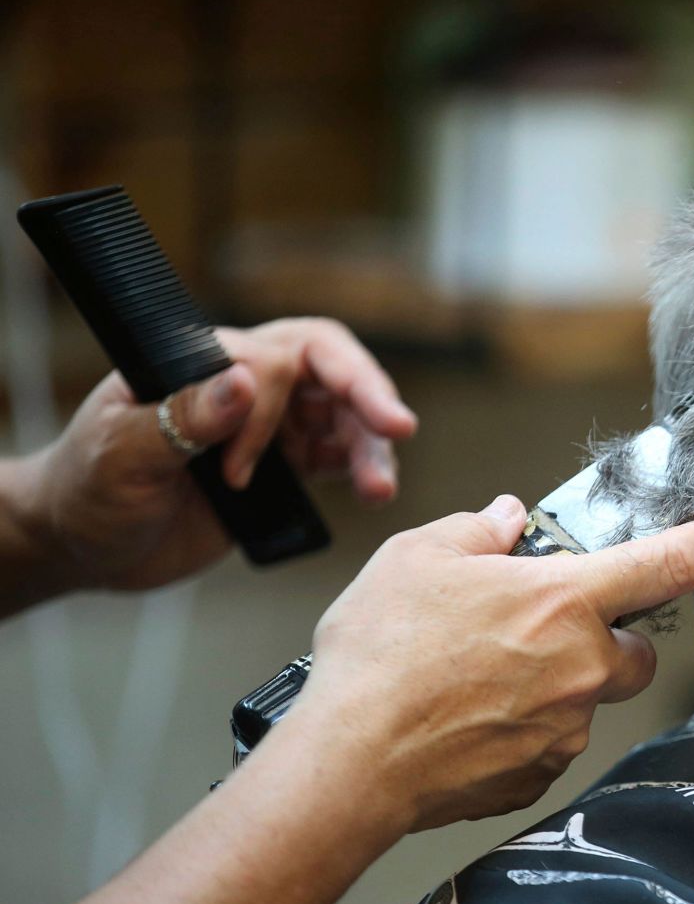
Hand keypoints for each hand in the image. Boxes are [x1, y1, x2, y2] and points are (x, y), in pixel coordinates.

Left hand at [20, 317, 415, 592]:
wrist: (85, 546)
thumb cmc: (86, 486)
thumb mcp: (120, 452)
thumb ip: (184, 417)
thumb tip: (246, 382)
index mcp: (204, 362)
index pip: (274, 358)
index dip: (273, 408)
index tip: (235, 470)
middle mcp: (246, 386)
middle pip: (329, 369)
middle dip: (367, 394)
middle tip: (399, 426)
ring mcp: (269, 426)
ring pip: (343, 416)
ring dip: (370, 446)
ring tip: (380, 488)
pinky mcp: (283, 468)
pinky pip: (338, 457)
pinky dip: (362, 470)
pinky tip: (373, 490)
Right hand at [282, 497, 693, 832]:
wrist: (350, 763)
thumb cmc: (380, 657)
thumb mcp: (417, 558)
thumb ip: (475, 532)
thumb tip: (504, 522)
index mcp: (565, 601)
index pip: (666, 564)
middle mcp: (583, 667)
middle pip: (633, 652)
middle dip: (604, 640)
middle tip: (542, 630)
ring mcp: (566, 728)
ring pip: (588, 700)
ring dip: (556, 686)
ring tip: (479, 678)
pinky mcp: (540, 775)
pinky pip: (551, 743)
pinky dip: (522, 730)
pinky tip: (468, 720)